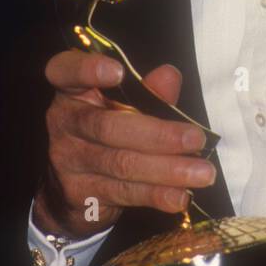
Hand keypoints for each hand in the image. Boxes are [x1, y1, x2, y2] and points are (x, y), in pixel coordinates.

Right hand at [32, 51, 214, 238]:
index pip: (66, 71)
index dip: (88, 69)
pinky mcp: (79, 194)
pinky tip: (180, 196)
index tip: (118, 71)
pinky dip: (156, 194)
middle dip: (158, 135)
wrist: (70, 190)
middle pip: (108, 127)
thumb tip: (169, 76)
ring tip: (202, 172)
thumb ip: (146, 92)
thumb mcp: (123, 106)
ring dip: (167, 170)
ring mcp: (68, 160)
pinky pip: (124, 192)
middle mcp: (64, 122)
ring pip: (121, 164)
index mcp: (72, 91)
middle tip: (196, 139)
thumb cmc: (107, 132)